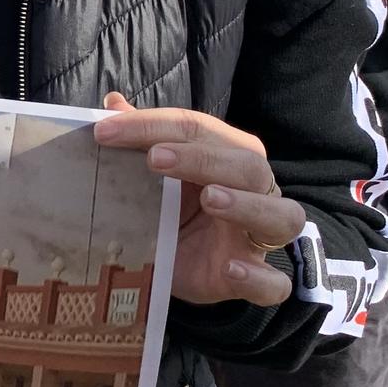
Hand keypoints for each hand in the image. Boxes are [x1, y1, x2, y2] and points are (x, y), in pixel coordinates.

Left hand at [92, 94, 304, 307]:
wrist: (185, 265)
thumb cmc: (175, 211)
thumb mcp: (155, 178)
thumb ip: (141, 141)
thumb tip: (113, 103)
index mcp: (229, 157)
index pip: (199, 129)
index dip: (152, 125)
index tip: (105, 132)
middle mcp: (255, 191)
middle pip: (247, 165)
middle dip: (201, 158)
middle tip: (154, 159)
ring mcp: (259, 237)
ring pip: (282, 216)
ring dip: (247, 205)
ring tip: (210, 198)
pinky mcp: (255, 279)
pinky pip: (274, 283)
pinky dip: (257, 277)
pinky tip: (231, 268)